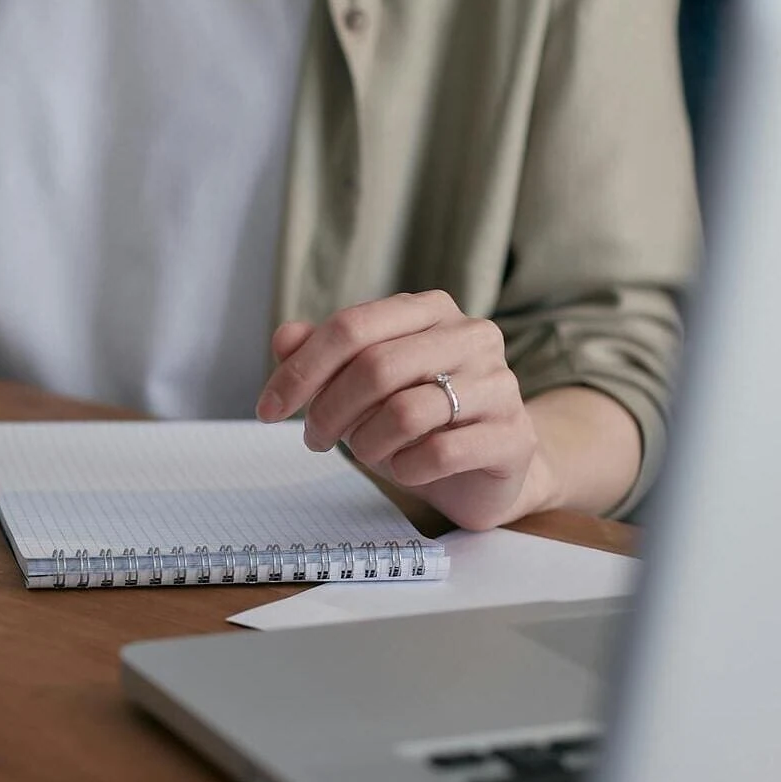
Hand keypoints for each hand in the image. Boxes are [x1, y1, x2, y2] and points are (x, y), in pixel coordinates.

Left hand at [256, 291, 550, 529]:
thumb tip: (284, 338)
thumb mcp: (362, 387)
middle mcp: (471, 336)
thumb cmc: (418, 421)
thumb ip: (324, 357)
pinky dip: (407, 468)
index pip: (351, 328)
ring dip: (367, 443)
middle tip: (315, 439)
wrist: (486, 470)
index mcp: (430, 311)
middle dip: (328, 411)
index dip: (300, 370)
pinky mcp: (513, 436)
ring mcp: (499, 384)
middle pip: (375, 368)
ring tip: (368, 453)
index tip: (267, 409)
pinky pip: (440, 453)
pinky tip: (406, 468)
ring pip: (405, 412)